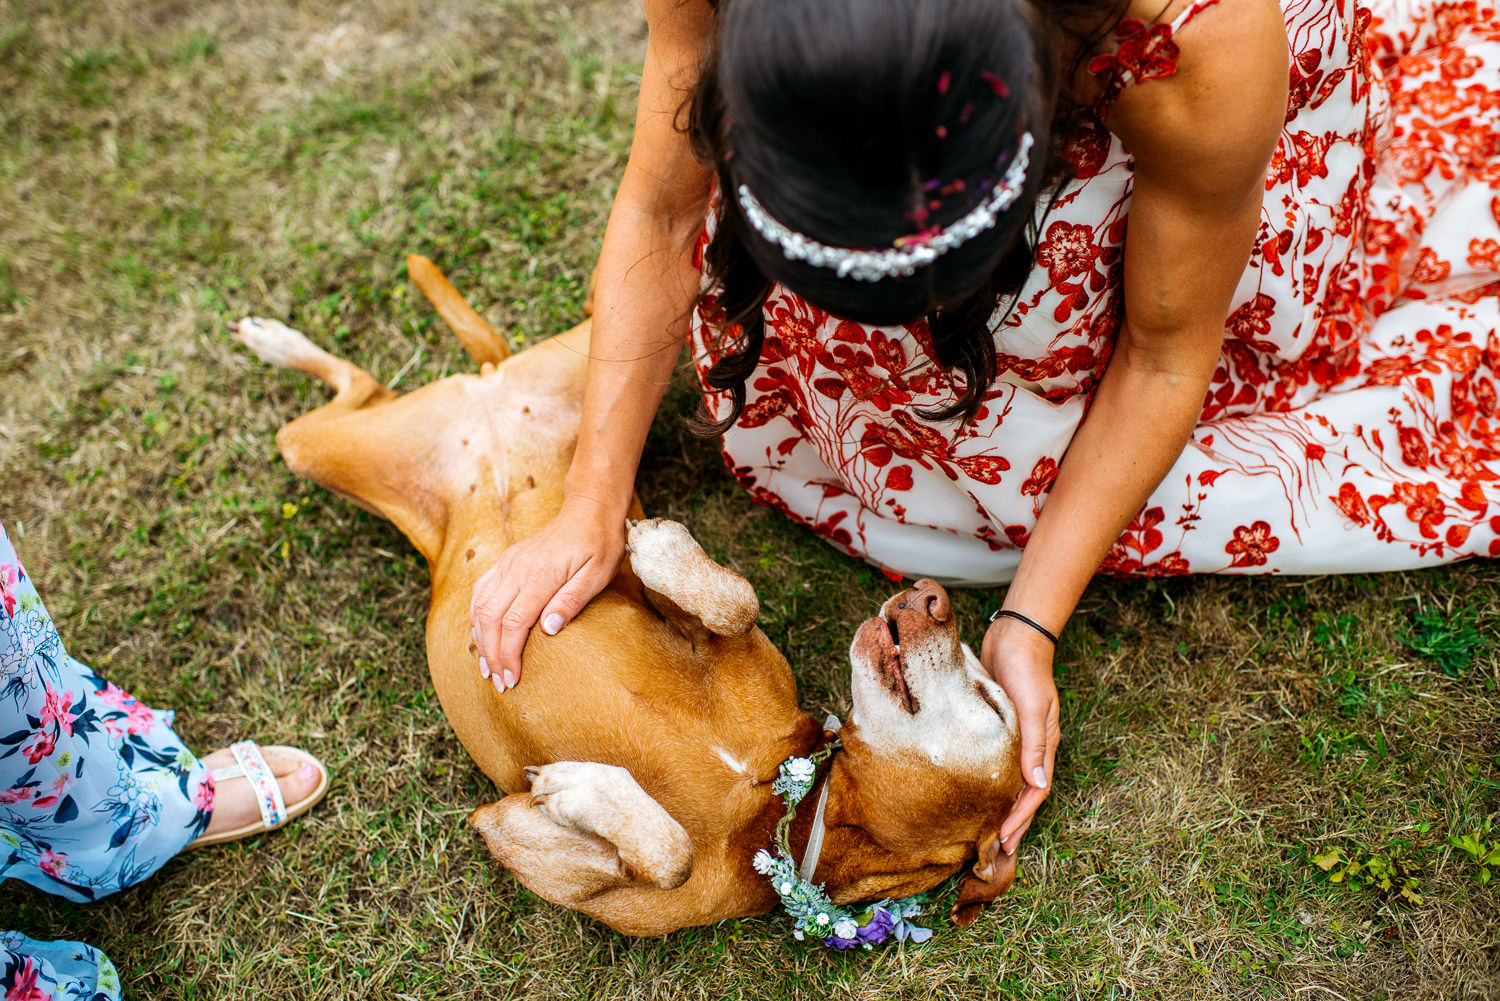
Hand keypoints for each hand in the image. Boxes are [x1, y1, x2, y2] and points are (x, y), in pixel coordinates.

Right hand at [469, 497, 625, 692]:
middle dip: (491, 654)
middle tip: (498, 681)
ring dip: (480, 638)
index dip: (509, 654)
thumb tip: (549, 630)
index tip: (511, 678)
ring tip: (487, 666)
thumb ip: (572, 601)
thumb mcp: (598, 574)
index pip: (515, 622)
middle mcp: (518, 569)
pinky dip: (476, 616)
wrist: (589, 509)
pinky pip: (481, 591)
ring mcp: (509, 563)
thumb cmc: (599, 543)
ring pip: (480, 605)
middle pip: (491, 618)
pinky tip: (481, 635)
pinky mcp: (507, 561)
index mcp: (541, 574)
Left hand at [981, 616, 1060, 853]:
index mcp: (1045, 746)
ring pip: (1008, 781)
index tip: (1004, 842)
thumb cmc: (1026, 670)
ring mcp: (1015, 738)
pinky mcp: (998, 727)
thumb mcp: (1032, 708)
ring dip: (1000, 806)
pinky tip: (975, 792)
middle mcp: (1031, 747)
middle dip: (1011, 822)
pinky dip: (989, 782)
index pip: (1033, 794)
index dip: (1020, 820)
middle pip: (1022, 794)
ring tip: (984, 830)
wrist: (1016, 636)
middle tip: (994, 850)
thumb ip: (1034, 746)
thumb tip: (1037, 785)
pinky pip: (996, 763)